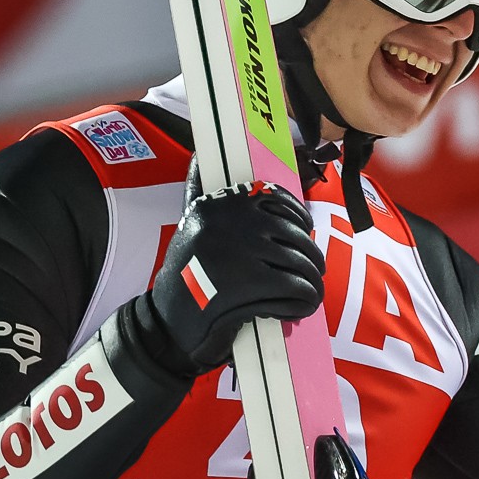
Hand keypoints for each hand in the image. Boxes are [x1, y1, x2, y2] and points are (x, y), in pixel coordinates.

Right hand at [133, 178, 324, 374]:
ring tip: (308, 293)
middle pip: (295, 234)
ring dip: (311, 283)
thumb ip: (199, 190)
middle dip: (310, 257)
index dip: (299, 218)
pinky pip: (296, 289)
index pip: (277, 199)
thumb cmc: (185, 275)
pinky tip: (298, 308)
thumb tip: (201, 154)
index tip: (302, 233)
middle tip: (311, 273)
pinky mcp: (248, 285)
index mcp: (218, 203)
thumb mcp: (188, 225)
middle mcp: (228, 221)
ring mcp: (238, 251)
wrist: (166, 324)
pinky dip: (304, 302)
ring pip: (300, 263)